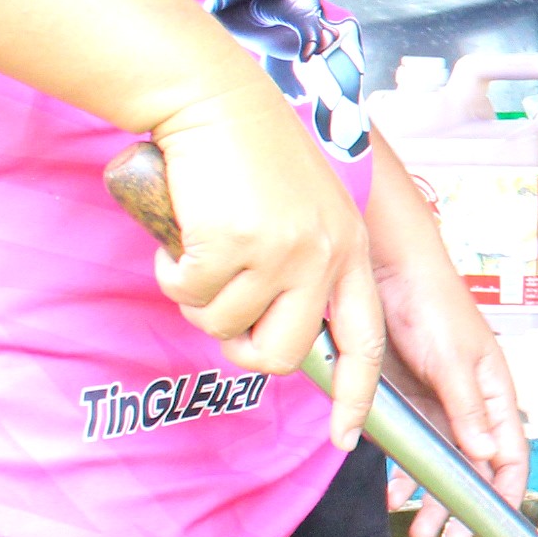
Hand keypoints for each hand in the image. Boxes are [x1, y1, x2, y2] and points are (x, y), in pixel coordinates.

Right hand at [146, 78, 380, 447]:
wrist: (214, 99)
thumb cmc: (251, 154)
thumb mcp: (304, 210)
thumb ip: (304, 268)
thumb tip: (274, 334)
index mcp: (351, 251)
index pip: (366, 342)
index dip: (358, 396)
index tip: (345, 437)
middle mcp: (326, 256)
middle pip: (284, 354)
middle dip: (242, 346)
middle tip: (219, 306)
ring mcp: (283, 252)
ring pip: (224, 325)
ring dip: (198, 295)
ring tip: (203, 244)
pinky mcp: (235, 244)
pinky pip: (188, 294)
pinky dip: (172, 270)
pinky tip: (184, 229)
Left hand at [362, 155, 531, 536]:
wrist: (386, 270)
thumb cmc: (431, 303)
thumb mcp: (452, 358)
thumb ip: (468, 408)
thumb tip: (486, 453)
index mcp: (494, 392)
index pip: (512, 453)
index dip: (505, 491)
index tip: (490, 523)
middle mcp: (470, 404)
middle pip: (474, 468)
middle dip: (461, 506)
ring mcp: (438, 403)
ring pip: (441, 463)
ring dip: (430, 494)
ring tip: (412, 525)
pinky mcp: (408, 399)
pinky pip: (411, 445)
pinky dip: (403, 470)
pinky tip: (391, 486)